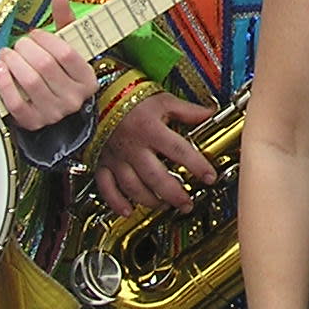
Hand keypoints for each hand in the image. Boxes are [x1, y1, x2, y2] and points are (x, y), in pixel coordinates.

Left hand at [0, 0, 96, 129]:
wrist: (59, 110)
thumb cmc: (63, 74)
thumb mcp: (70, 49)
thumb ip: (65, 23)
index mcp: (88, 79)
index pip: (66, 53)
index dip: (45, 39)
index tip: (34, 34)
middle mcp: (75, 98)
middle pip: (45, 65)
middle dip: (25, 49)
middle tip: (18, 43)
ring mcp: (55, 113)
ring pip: (30, 82)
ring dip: (13, 62)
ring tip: (7, 53)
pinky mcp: (34, 123)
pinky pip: (16, 103)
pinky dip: (4, 83)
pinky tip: (0, 70)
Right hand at [93, 93, 220, 215]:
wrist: (98, 98)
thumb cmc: (131, 98)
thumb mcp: (162, 100)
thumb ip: (187, 110)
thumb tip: (210, 113)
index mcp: (150, 129)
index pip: (178, 150)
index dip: (197, 165)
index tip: (210, 177)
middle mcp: (133, 146)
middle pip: (155, 176)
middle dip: (174, 194)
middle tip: (188, 204)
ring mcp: (117, 158)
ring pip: (133, 186)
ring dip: (150, 200)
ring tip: (165, 206)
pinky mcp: (103, 163)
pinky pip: (106, 187)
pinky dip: (116, 202)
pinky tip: (128, 211)